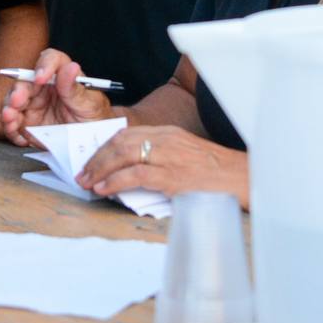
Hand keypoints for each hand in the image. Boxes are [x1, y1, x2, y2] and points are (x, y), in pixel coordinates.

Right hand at [0, 48, 112, 146]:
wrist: (92, 142)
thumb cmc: (94, 117)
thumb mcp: (90, 104)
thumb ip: (75, 88)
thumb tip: (70, 67)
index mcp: (61, 75)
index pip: (50, 60)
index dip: (44, 65)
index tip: (41, 78)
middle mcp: (43, 87)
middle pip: (25, 81)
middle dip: (18, 91)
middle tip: (17, 101)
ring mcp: (33, 105)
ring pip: (13, 102)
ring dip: (8, 110)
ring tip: (9, 119)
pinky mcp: (26, 124)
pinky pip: (13, 124)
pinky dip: (11, 130)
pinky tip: (18, 136)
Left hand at [76, 125, 249, 207]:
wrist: (240, 179)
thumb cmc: (213, 172)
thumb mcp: (185, 154)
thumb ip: (161, 156)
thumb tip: (130, 171)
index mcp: (167, 132)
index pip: (127, 134)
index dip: (105, 147)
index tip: (92, 159)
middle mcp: (165, 139)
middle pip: (120, 142)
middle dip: (96, 158)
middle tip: (82, 173)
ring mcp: (168, 156)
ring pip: (123, 156)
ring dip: (100, 170)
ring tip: (87, 183)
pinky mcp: (172, 176)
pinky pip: (135, 175)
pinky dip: (115, 181)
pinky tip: (104, 189)